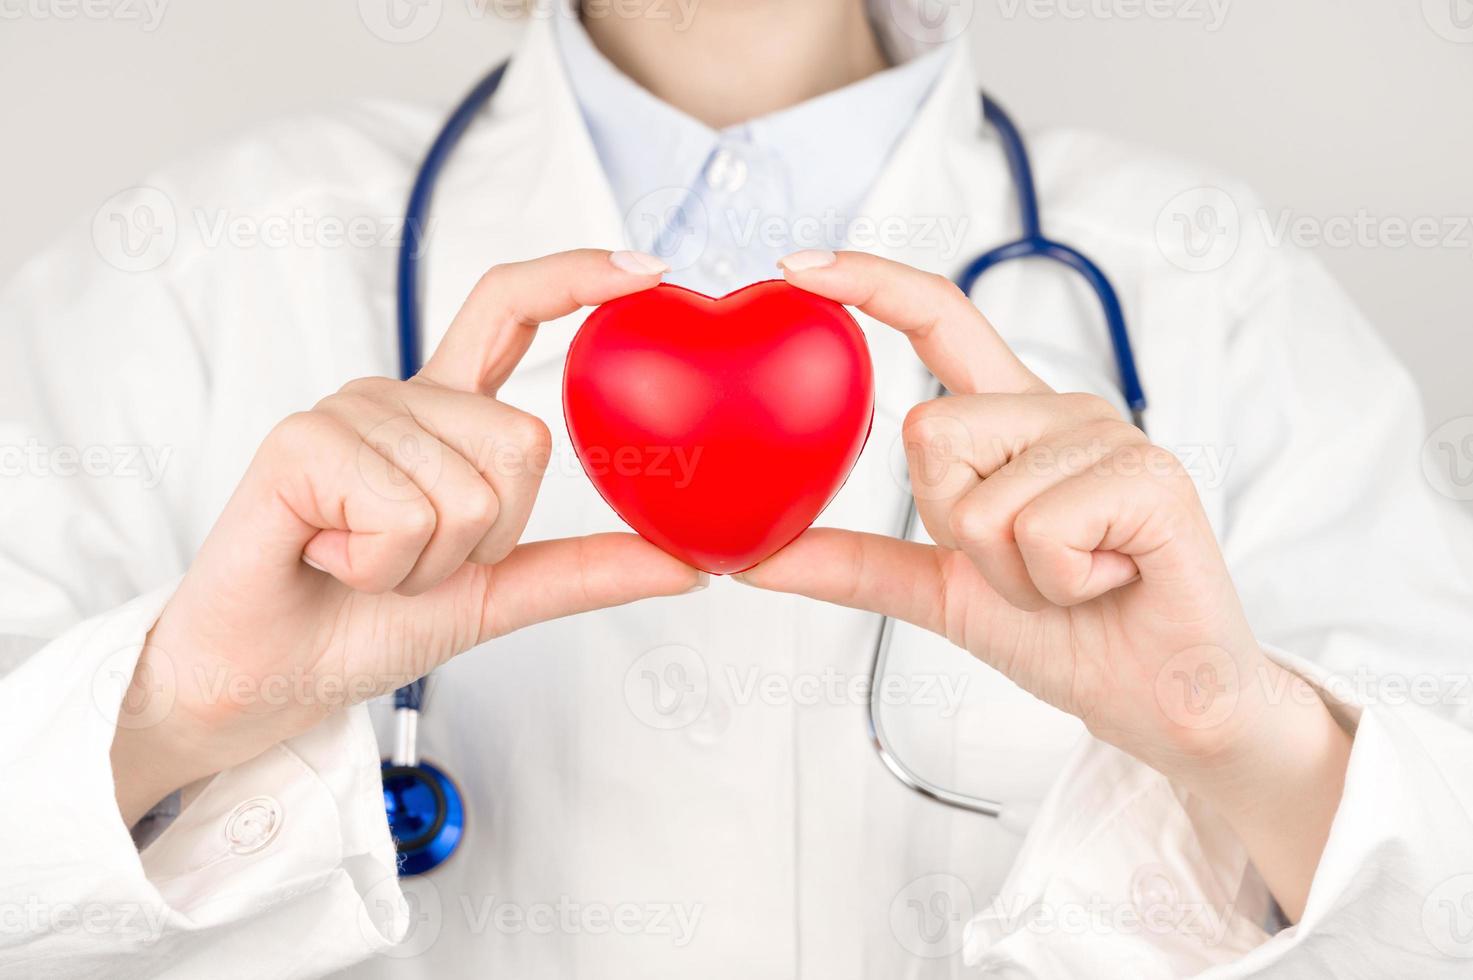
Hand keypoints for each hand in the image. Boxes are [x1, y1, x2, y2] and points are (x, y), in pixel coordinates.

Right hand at [112, 249, 702, 824]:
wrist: (275, 677)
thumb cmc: (369, 624)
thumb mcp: (498, 593)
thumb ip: (585, 570)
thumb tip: (688, 565)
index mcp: (446, 415)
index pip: (509, 310)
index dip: (575, 277)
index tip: (647, 267)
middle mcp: (401, 396)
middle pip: (524, 441)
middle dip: (487, 538)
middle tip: (411, 560)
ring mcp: (350, 410)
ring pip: (468, 489)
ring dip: (426, 563)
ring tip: (363, 563)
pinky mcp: (302, 439)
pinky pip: (406, 510)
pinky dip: (382, 566)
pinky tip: (329, 558)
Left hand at [741, 251, 1349, 919]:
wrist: (1157, 701)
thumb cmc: (1067, 635)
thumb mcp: (941, 590)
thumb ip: (855, 562)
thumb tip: (752, 558)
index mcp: (1013, 422)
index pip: (940, 319)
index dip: (871, 283)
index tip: (797, 266)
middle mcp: (1060, 410)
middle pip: (928, 430)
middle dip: (953, 526)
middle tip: (1025, 567)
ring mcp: (1109, 436)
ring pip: (977, 494)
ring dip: (1008, 572)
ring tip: (1073, 581)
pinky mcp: (1149, 476)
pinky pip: (1036, 527)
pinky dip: (1053, 583)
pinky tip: (1108, 581)